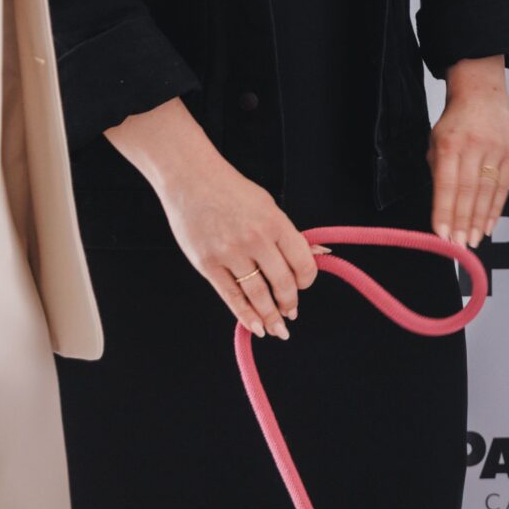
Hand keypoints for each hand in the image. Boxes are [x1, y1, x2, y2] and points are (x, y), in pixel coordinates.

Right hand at [148, 146, 315, 339]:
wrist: (192, 180)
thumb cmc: (232, 192)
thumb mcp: (268, 206)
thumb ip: (287, 234)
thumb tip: (316, 254)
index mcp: (275, 223)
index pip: (302, 262)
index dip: (307, 280)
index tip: (305, 286)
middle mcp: (255, 240)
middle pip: (281, 282)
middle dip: (289, 302)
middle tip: (291, 313)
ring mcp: (229, 253)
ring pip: (257, 294)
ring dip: (270, 316)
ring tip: (277, 328)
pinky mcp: (207, 264)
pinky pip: (230, 296)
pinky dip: (245, 314)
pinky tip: (255, 326)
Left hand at [430, 61, 508, 247]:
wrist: (483, 94)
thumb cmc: (455, 120)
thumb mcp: (436, 140)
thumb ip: (439, 171)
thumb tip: (444, 208)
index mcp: (450, 144)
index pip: (447, 185)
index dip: (445, 213)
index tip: (442, 235)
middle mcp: (475, 147)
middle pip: (469, 193)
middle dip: (463, 223)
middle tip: (459, 247)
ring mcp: (496, 151)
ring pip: (487, 193)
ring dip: (480, 221)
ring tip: (474, 241)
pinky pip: (503, 187)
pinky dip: (496, 209)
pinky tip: (489, 226)